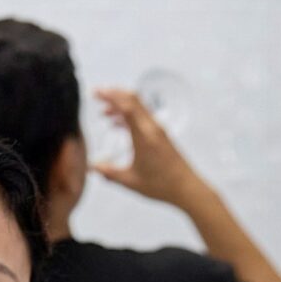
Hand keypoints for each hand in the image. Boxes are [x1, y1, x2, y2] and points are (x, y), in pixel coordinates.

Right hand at [91, 86, 206, 209]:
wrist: (187, 189)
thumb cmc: (163, 185)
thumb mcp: (131, 181)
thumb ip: (109, 173)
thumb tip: (93, 168)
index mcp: (144, 136)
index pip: (126, 107)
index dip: (110, 96)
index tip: (97, 93)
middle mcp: (153, 128)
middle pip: (133, 100)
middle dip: (114, 94)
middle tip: (99, 95)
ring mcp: (159, 130)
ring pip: (138, 107)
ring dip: (121, 106)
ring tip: (105, 113)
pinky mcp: (162, 135)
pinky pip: (143, 117)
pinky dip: (130, 116)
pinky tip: (119, 125)